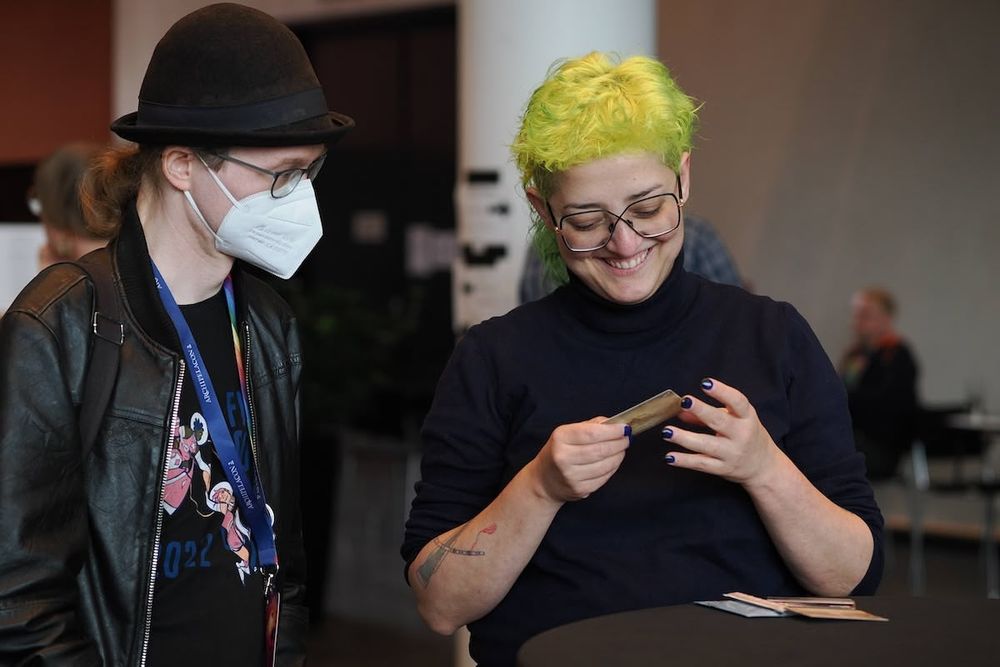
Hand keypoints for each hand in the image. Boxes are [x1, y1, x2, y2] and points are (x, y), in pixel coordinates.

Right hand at [531, 418, 630, 502]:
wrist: (544, 481)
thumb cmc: (559, 452)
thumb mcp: (567, 433)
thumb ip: (590, 426)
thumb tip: (614, 424)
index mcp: (560, 438)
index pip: (592, 433)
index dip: (612, 431)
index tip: (625, 428)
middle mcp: (564, 457)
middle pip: (600, 450)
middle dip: (618, 443)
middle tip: (627, 438)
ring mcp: (571, 476)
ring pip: (605, 464)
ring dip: (618, 455)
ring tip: (621, 449)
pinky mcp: (580, 489)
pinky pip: (604, 477)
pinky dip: (613, 468)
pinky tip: (613, 461)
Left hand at [661, 378, 779, 486]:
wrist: (764, 467)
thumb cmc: (747, 436)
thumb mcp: (734, 420)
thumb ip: (708, 414)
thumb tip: (681, 411)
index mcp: (747, 418)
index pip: (737, 402)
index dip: (722, 391)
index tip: (706, 383)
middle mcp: (742, 435)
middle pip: (720, 421)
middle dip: (701, 410)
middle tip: (685, 401)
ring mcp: (732, 453)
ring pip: (707, 445)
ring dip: (685, 438)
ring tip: (667, 432)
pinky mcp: (723, 469)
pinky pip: (702, 464)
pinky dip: (685, 461)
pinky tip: (669, 457)